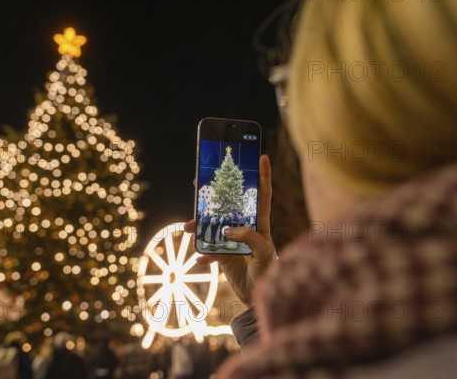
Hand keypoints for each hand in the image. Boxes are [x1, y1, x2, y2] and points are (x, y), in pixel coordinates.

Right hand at [185, 154, 276, 304]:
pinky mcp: (222, 256)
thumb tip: (228, 228)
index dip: (264, 176)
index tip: (262, 157)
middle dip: (215, 193)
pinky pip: (208, 251)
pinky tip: (200, 260)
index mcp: (260, 224)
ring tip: (187, 227)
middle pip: (229, 205)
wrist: (259, 298)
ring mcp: (232, 241)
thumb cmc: (269, 273)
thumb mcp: (264, 253)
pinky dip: (203, 255)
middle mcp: (245, 229)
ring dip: (199, 226)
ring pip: (212, 226)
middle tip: (201, 179)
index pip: (262, 195)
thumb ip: (249, 238)